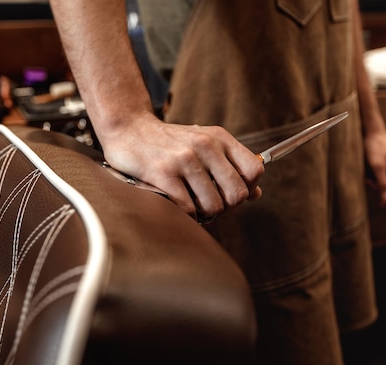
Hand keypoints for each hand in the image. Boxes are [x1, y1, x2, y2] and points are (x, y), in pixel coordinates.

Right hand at [98, 111, 263, 220]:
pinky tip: (177, 204)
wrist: (128, 129)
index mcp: (219, 138)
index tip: (229, 192)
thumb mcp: (204, 144)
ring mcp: (184, 159)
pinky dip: (185, 215)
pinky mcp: (163, 173)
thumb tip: (256, 193)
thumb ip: (231, 166)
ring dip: (203, 214)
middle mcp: (206, 146)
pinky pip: (188, 209)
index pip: (254, 171)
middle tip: (210, 205)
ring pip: (213, 206)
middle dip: (225, 207)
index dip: (246, 188)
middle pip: (237, 194)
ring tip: (192, 205)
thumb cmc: (168, 143)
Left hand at [363, 128, 385, 205]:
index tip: (382, 201)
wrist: (369, 130)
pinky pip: (382, 176)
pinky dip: (373, 176)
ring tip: (366, 174)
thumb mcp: (377, 167)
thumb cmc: (375, 146)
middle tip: (369, 182)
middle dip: (380, 188)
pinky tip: (367, 171)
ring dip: (374, 181)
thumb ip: (383, 185)